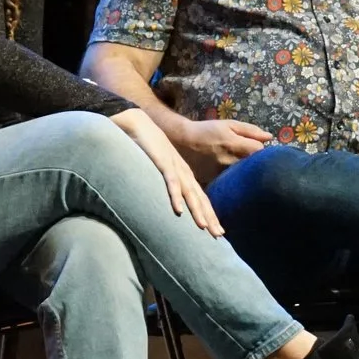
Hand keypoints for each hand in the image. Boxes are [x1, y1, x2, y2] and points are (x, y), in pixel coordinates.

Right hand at [112, 107, 225, 235]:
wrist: (139, 124)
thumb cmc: (149, 148)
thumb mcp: (162, 167)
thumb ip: (167, 182)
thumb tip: (169, 202)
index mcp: (184, 175)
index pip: (200, 198)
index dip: (209, 214)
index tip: (218, 232)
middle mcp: (183, 172)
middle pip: (199, 198)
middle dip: (209, 217)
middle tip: (218, 235)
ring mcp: (174, 167)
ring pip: (189, 192)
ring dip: (196, 210)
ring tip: (204, 227)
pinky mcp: (162, 162)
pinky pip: (170, 181)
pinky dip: (174, 195)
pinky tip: (178, 210)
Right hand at [170, 116, 273, 180]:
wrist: (183, 141)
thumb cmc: (208, 130)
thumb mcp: (228, 124)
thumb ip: (250, 130)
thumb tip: (269, 137)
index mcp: (234, 144)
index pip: (259, 150)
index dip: (260, 147)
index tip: (255, 146)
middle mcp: (229, 160)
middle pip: (253, 165)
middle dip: (255, 161)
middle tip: (248, 156)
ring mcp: (221, 173)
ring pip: (243, 175)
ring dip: (244, 170)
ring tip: (236, 164)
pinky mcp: (214, 181)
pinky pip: (231, 182)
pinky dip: (233, 178)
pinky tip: (229, 173)